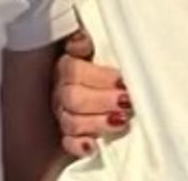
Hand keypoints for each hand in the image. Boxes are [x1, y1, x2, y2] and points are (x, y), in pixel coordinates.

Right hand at [54, 29, 129, 157]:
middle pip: (73, 98)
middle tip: (126, 102)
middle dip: (102, 101)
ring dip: (97, 123)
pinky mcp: (70, 137)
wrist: (109, 88)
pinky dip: (79, 146)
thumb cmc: (104, 64)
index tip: (122, 81)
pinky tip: (92, 146)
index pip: (74, 71)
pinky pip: (68, 144)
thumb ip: (84, 42)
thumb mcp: (95, 48)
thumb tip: (81, 40)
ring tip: (121, 121)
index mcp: (66, 67)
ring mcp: (63, 115)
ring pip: (71, 122)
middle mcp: (61, 92)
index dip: (99, 77)